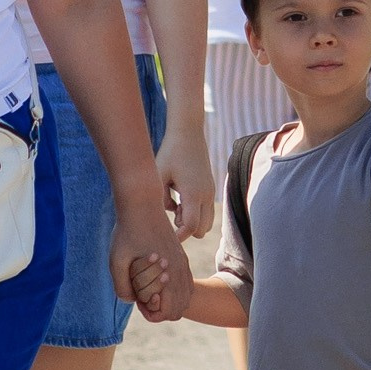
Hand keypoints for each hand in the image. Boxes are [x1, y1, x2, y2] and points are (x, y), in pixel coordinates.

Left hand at [111, 207, 191, 322]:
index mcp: (167, 274)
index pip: (168, 313)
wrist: (141, 203)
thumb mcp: (116, 261)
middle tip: (141, 294)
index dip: (150, 313)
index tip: (136, 297)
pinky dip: (174, 290)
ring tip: (147, 287)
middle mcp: (180, 271)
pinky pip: (186, 283)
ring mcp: (183, 263)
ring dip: (168, 300)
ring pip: (185, 297)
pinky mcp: (181, 256)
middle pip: (179, 309)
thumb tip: (132, 300)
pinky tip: (154, 278)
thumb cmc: (127, 231)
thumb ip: (122, 287)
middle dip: (160, 310)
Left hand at [154, 118, 214, 240]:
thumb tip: (166, 214)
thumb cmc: (170, 153)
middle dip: (186, 229)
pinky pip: (207, 211)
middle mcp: (206, 195)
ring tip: (176, 206)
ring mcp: (211, 192)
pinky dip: (195, 212)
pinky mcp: (210, 188)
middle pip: (201, 230)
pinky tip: (180, 198)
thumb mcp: (159, 176)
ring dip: (192, 222)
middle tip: (171, 214)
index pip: (190, 227)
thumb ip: (160, 199)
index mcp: (193, 193)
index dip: (179, 236)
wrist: (188, 133)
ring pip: (207, 222)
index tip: (166, 236)